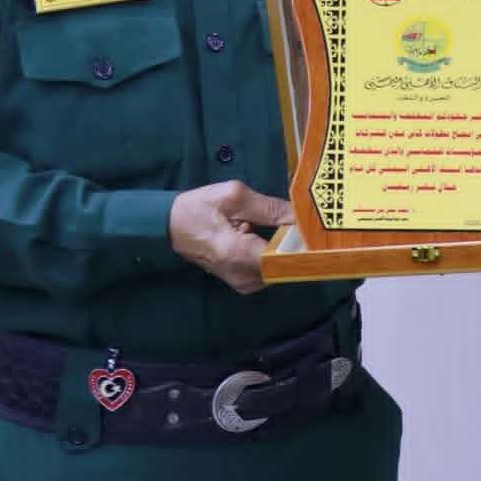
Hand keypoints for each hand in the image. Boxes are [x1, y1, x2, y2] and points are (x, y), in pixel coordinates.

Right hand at [168, 181, 293, 293]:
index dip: (301, 242)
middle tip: (295, 220)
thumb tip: (299, 216)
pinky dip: (272, 255)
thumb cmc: (198, 208)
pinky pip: (269, 271)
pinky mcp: (241, 283)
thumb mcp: (233, 197)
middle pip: (285, 264)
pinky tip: (263, 238)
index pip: (283, 257)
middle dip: (294, 243)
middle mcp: (242, 276)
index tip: (310, 226)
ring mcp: (242, 283)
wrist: (169, 226)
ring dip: (283, 249)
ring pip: (279, 269)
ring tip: (275, 227)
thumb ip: (269, 208)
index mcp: (237, 254)